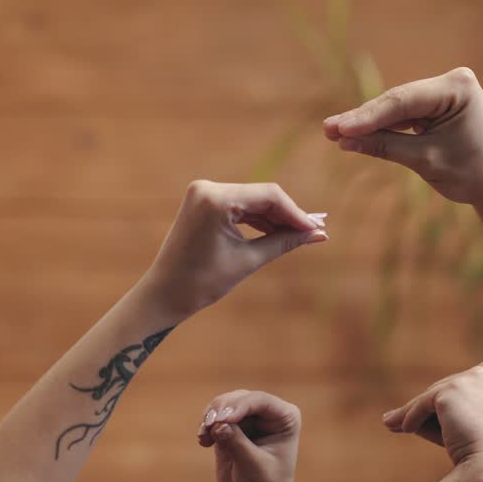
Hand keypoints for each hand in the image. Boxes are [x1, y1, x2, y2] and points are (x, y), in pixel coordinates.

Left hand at [143, 180, 327, 316]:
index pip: (269, 196)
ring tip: (302, 235)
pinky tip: (279, 232)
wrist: (164, 294)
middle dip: (288, 215)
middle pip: (262, 196)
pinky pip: (239, 206)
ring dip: (275, 218)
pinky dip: (258, 219)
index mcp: (214, 199)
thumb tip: (318, 234)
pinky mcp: (203, 202)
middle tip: (317, 232)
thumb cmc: (201, 282)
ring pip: (253, 201)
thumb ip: (284, 242)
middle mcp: (207, 188)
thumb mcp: (248, 261)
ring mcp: (203, 193)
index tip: (318, 230)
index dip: (297, 213)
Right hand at [198, 390, 300, 481]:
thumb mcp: (253, 467)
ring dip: (210, 417)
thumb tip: (218, 423)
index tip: (220, 420)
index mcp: (286, 418)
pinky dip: (206, 426)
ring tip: (204, 437)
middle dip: (221, 410)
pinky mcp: (231, 432)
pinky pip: (214, 419)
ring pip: (224, 405)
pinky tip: (203, 441)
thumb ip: (236, 442)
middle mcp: (270, 415)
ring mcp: (250, 422)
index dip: (239, 406)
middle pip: (240, 398)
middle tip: (208, 426)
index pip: (260, 401)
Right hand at [322, 67, 482, 209]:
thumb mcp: (426, 161)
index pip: (403, 101)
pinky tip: (356, 134)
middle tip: (327, 129)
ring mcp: (447, 92)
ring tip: (335, 132)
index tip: (338, 128)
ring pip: (399, 109)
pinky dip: (386, 128)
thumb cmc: (472, 175)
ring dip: (371, 124)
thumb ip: (385, 146)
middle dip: (364, 119)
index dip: (368, 116)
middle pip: (398, 102)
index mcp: (458, 87)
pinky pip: (407, 116)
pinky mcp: (440, 106)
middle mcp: (453, 82)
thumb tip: (345, 140)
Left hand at [382, 359, 482, 481]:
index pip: (472, 387)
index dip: (451, 404)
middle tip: (404, 422)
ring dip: (414, 413)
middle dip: (429, 408)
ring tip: (394, 425)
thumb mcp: (475, 432)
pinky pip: (422, 405)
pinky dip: (411, 418)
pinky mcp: (453, 390)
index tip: (433, 412)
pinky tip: (406, 430)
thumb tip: (390, 419)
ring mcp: (473, 378)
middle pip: (450, 389)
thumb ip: (443, 418)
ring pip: (433, 396)